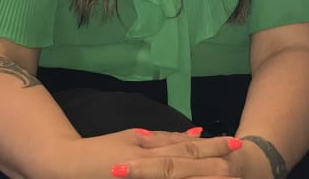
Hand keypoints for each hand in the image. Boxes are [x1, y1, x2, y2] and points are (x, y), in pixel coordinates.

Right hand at [46, 129, 249, 178]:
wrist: (67, 169)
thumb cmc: (102, 151)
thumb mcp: (133, 138)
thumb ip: (162, 138)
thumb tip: (195, 134)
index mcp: (150, 151)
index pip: (188, 148)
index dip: (213, 145)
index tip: (234, 143)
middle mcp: (150, 168)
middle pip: (189, 167)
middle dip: (215, 164)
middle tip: (240, 161)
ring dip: (202, 178)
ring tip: (228, 175)